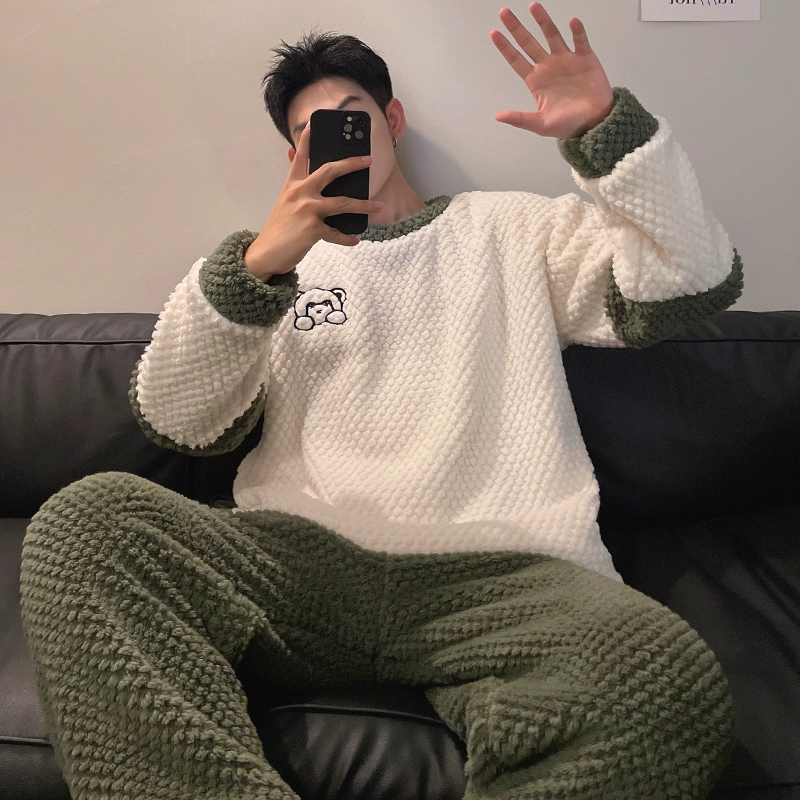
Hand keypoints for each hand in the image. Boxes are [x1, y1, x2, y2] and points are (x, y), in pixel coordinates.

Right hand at [243, 123, 384, 280]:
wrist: (266, 253)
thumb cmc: (279, 230)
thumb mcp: (285, 203)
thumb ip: (297, 188)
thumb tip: (302, 169)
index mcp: (292, 185)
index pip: (300, 157)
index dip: (306, 139)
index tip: (314, 122)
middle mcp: (300, 193)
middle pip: (329, 171)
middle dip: (351, 164)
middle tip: (368, 160)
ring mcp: (307, 210)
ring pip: (342, 203)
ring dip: (364, 205)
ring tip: (379, 206)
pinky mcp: (312, 228)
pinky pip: (336, 232)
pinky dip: (347, 237)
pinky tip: (355, 239)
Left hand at [490, 3, 613, 138]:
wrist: (595, 123)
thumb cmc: (567, 124)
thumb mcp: (540, 124)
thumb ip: (520, 118)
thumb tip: (498, 116)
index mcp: (536, 80)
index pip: (517, 60)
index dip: (505, 47)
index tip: (494, 33)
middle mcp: (548, 66)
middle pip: (529, 43)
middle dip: (517, 28)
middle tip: (504, 12)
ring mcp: (566, 59)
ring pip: (552, 35)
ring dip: (543, 21)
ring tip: (533, 6)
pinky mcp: (585, 58)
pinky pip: (580, 41)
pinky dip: (577, 31)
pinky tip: (571, 22)